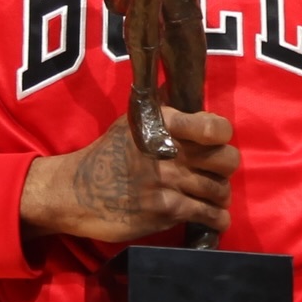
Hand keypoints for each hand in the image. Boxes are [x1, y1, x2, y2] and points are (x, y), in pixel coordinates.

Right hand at [19, 105, 239, 243]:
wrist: (75, 192)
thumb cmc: (106, 154)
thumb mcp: (131, 121)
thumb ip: (162, 107)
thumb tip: (181, 82)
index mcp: (163, 124)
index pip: (214, 127)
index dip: (221, 134)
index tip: (215, 141)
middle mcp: (169, 152)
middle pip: (226, 160)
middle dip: (225, 168)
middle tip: (215, 171)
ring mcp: (168, 183)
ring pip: (219, 190)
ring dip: (219, 195)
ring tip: (212, 196)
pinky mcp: (165, 211)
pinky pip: (208, 215)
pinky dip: (216, 219)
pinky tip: (213, 217)